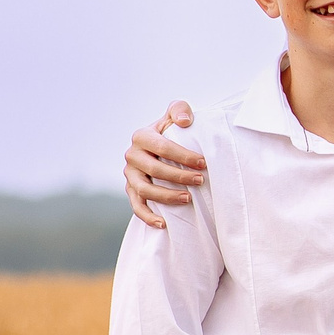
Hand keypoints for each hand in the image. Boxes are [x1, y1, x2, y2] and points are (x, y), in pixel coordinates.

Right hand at [124, 102, 205, 227]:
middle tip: (200, 180)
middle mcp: (132, 155)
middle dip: (179, 176)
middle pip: (154, 169)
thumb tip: (184, 121)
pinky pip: (136, 206)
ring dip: (166, 196)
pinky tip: (163, 224)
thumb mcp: (175, 115)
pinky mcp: (131, 190)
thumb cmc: (172, 131)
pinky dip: (148, 216)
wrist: (160, 147)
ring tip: (188, 198)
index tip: (203, 163)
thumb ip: (179, 109)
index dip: (183, 155)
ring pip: (144, 189)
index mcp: (142, 136)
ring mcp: (130, 175)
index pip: (162, 146)